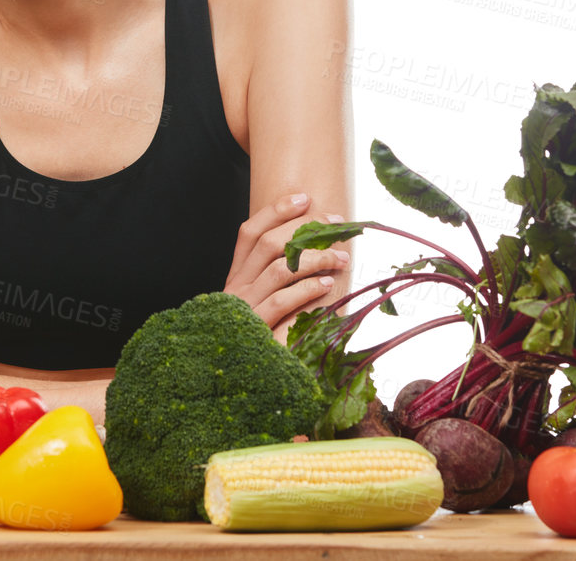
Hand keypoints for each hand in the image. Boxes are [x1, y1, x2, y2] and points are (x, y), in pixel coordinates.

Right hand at [223, 193, 349, 337]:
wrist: (234, 377)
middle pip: (267, 244)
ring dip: (315, 258)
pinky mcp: (256, 328)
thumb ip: (277, 279)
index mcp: (237, 276)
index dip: (275, 211)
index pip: (249, 232)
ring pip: (278, 269)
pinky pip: (281, 302)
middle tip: (335, 224)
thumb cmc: (258, 335)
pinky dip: (306, 290)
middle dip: (305, 229)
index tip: (304, 198)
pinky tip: (326, 285)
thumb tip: (311, 250)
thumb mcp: (262, 302)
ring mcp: (245, 307)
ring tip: (342, 257)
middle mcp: (237, 286)